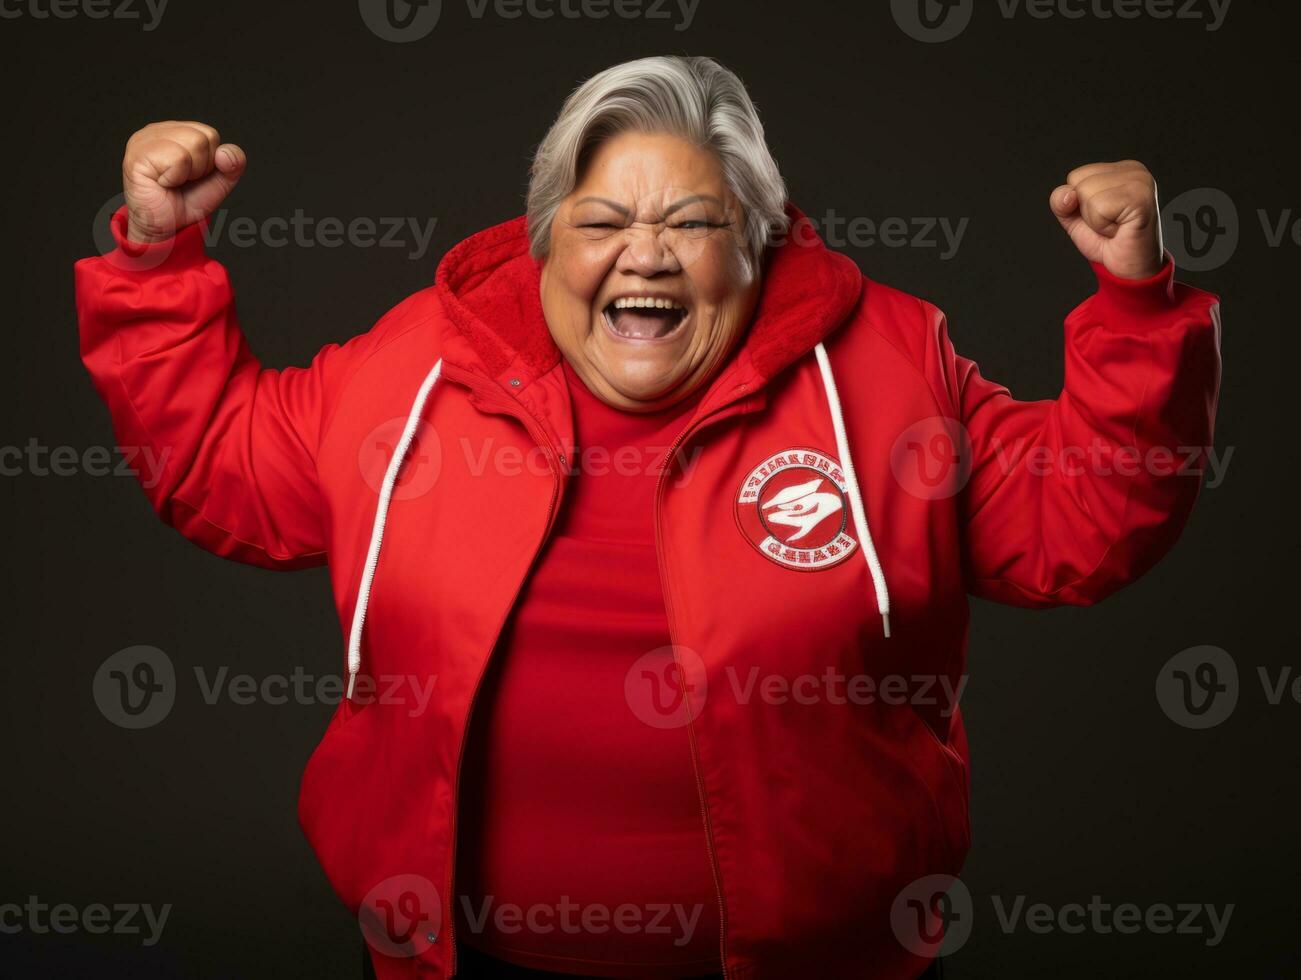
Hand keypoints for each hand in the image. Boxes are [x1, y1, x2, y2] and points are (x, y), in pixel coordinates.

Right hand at [122, 121, 245, 243]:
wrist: (164, 227)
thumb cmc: (185, 202)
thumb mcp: (219, 182)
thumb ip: (233, 164)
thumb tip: (226, 152)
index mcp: (175, 131)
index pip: (210, 134)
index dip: (211, 162)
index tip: (193, 176)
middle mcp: (157, 131)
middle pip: (204, 137)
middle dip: (202, 167)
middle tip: (182, 181)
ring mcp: (144, 140)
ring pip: (194, 143)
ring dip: (189, 172)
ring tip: (172, 181)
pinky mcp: (137, 155)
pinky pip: (178, 158)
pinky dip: (177, 177)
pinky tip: (162, 183)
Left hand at [1051, 160, 1164, 279]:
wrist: (1129, 269)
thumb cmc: (1107, 242)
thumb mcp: (1075, 219)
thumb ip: (1061, 202)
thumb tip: (1066, 194)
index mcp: (1119, 170)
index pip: (1075, 176)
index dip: (1079, 204)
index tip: (1103, 216)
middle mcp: (1133, 170)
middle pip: (1079, 182)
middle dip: (1086, 212)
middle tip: (1110, 224)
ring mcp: (1139, 181)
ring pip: (1087, 193)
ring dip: (1095, 220)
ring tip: (1116, 226)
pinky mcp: (1140, 197)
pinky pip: (1099, 207)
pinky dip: (1102, 226)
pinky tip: (1120, 229)